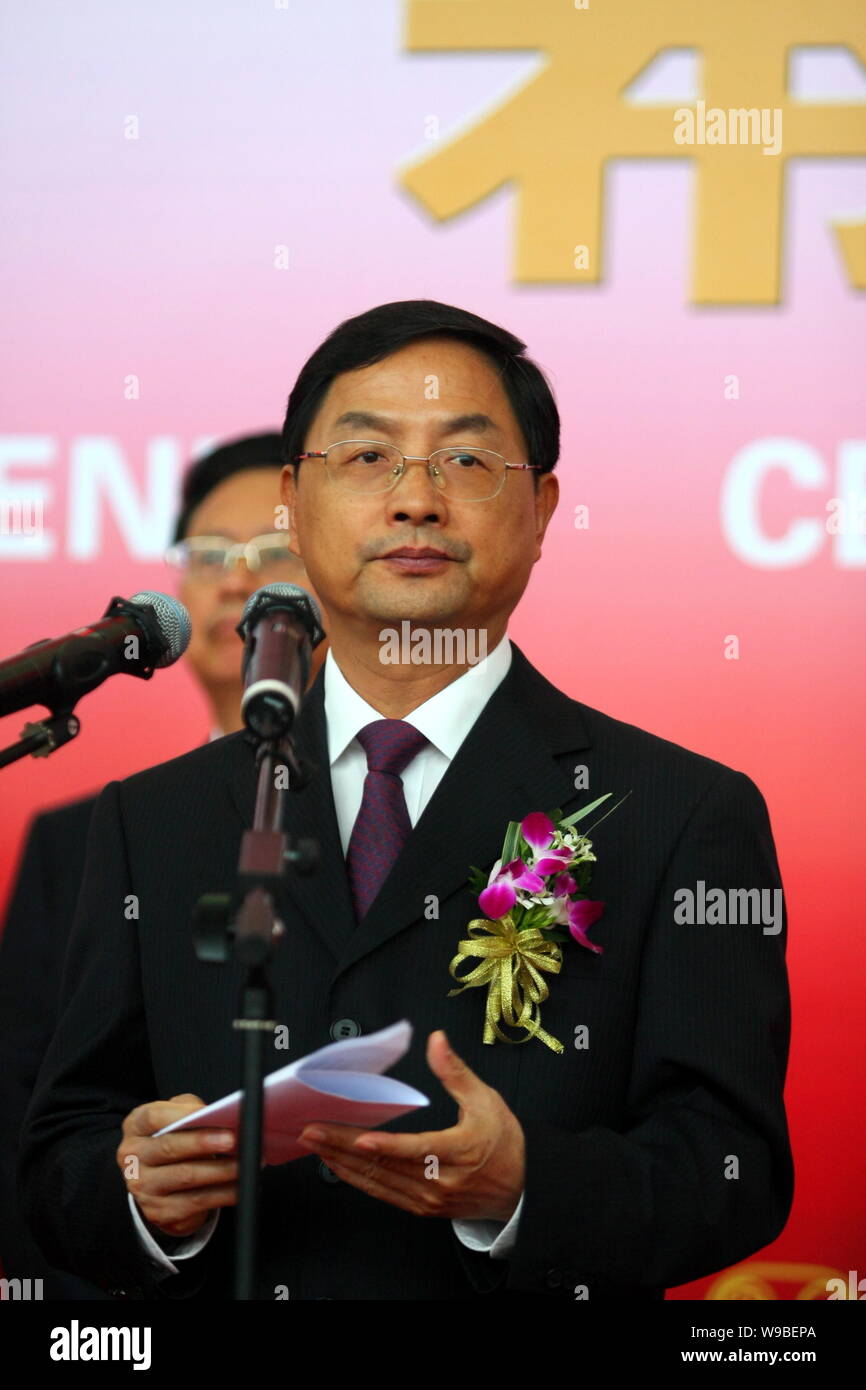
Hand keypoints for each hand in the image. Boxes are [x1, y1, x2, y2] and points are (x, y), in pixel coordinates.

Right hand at [116, 1093, 238, 1238]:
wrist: (158, 1183)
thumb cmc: (173, 1140)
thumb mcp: (174, 1118)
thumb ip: (190, 1109)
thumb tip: (217, 1114)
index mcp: (136, 1128)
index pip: (153, 1117)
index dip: (181, 1114)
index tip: (208, 1112)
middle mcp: (133, 1158)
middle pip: (169, 1148)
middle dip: (204, 1143)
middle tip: (232, 1140)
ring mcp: (144, 1187)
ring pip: (186, 1177)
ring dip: (221, 1170)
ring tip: (244, 1163)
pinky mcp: (160, 1212)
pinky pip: (197, 1202)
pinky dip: (223, 1194)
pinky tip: (239, 1186)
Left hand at [297, 1030, 524, 1222]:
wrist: (521, 1190)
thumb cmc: (504, 1143)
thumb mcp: (486, 1099)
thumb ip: (455, 1071)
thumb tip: (436, 1040)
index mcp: (459, 1152)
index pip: (417, 1150)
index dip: (387, 1146)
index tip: (360, 1138)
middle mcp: (440, 1181)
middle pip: (385, 1165)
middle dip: (343, 1147)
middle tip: (312, 1132)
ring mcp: (428, 1199)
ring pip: (378, 1181)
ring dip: (342, 1162)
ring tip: (315, 1145)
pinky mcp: (422, 1207)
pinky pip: (383, 1193)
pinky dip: (357, 1178)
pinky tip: (337, 1165)